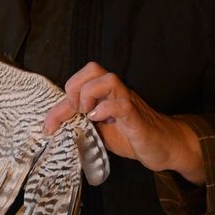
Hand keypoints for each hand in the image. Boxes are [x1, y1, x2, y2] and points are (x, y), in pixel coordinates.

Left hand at [43, 62, 203, 184]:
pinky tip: (99, 120)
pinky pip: (122, 104)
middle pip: (92, 68)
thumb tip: (53, 124)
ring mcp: (128, 102)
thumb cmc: (131, 135)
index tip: (49, 127)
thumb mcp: (98, 129)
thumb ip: (79, 122)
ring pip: (108, 79)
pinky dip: (106, 109)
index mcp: (104, 93)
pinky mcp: (137, 118)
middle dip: (75, 87)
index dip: (58, 105)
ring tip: (88, 115)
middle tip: (76, 112)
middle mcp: (116, 92)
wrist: (164, 146)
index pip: (77, 83)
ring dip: (89, 95)